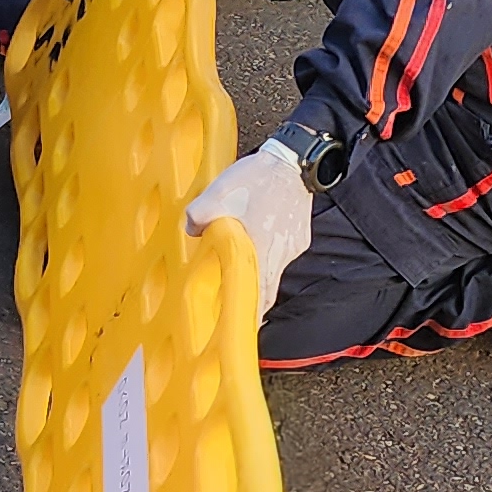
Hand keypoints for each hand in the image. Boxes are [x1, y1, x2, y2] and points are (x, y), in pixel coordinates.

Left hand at [184, 143, 315, 316]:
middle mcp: (280, 256)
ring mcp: (293, 246)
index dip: (251, 317)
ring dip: (260, 272)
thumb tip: (191, 230)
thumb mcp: (218, 194)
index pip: (258, 298)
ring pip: (275, 269)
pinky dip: (271, 251)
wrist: (294, 160)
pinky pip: (283, 251)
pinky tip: (260, 235)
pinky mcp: (300, 235)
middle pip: (268, 290)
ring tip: (245, 266)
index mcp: (260, 252)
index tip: (244, 330)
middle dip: (254, 301)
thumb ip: (198, 216)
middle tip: (241, 309)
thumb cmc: (259, 178)